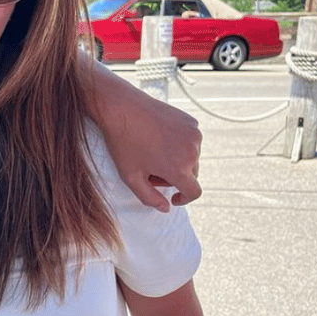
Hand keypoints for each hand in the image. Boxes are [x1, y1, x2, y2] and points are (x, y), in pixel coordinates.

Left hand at [89, 63, 201, 210]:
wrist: (122, 108)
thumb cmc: (123, 144)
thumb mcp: (131, 177)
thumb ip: (149, 198)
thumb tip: (167, 208)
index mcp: (179, 169)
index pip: (194, 192)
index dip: (185, 198)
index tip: (174, 197)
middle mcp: (192, 152)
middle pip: (191, 174)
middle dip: (174, 176)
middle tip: (149, 169)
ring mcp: (193, 134)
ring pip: (191, 157)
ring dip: (176, 160)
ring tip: (152, 152)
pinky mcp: (191, 121)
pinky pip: (189, 140)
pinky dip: (178, 143)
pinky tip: (158, 137)